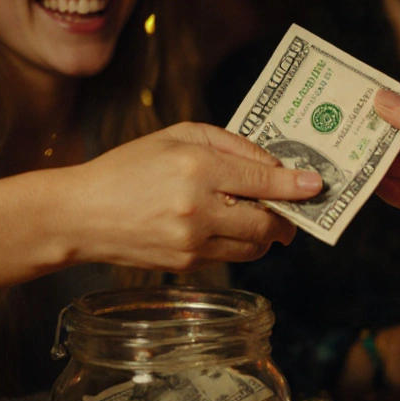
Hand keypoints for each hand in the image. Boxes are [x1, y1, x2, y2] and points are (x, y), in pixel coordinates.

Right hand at [65, 122, 322, 269]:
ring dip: (268, 234)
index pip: (263, 182)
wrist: (82, 215)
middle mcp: (198, 208)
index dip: (296, 186)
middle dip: (287, 217)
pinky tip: (231, 228)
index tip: (317, 186)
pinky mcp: (187, 265)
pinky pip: (232, 257)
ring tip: (265, 218)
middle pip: (266, 222)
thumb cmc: (130, 166)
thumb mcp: (178, 135)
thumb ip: (231, 144)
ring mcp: (192, 241)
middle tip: (294, 208)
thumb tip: (274, 165)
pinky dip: (241, 244)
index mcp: (197, 168)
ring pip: (254, 246)